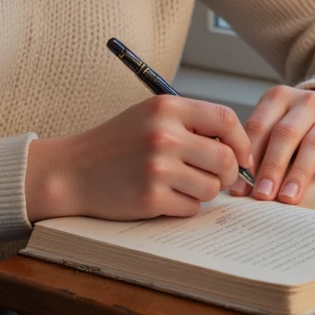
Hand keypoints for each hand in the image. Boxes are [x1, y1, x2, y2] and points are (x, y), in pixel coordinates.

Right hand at [25, 97, 253, 221]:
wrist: (74, 170)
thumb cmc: (118, 144)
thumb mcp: (151, 116)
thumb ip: (191, 124)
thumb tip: (239, 147)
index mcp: (166, 107)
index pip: (225, 119)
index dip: (241, 141)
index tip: (241, 156)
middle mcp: (163, 134)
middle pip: (225, 159)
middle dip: (229, 174)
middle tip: (218, 179)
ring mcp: (157, 167)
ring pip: (211, 188)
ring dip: (202, 191)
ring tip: (179, 185)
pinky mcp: (151, 197)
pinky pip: (190, 207)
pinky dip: (182, 206)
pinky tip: (161, 196)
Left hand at [233, 85, 314, 204]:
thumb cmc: (301, 124)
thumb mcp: (278, 122)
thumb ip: (260, 146)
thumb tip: (240, 186)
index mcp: (279, 97)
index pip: (259, 126)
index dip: (248, 156)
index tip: (241, 185)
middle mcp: (306, 103)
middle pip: (285, 135)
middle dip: (271, 167)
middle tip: (262, 195)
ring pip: (314, 144)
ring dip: (299, 172)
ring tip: (288, 197)